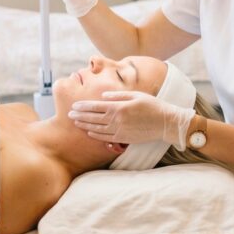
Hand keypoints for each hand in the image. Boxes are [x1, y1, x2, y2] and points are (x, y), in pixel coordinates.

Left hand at [68, 91, 194, 150]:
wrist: (165, 122)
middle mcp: (117, 120)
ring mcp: (120, 131)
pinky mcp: (124, 138)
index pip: (96, 106)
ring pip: (97, 128)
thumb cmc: (152, 105)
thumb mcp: (136, 95)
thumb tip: (103, 96)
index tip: (74, 105)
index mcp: (119, 107)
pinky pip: (106, 138)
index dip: (83, 106)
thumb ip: (118, 95)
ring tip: (76, 122)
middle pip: (93, 118)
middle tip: (69, 114)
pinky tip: (89, 132)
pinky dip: (96, 135)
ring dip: (85, 125)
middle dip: (80, 115)